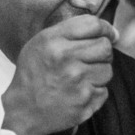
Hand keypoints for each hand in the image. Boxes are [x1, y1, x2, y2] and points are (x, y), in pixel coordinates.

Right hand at [1, 15, 118, 134]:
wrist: (24, 110)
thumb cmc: (33, 75)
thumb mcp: (40, 44)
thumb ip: (68, 32)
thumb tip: (106, 30)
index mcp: (53, 41)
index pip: (93, 24)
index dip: (106, 29)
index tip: (110, 34)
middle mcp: (66, 58)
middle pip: (105, 47)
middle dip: (103, 52)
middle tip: (93, 59)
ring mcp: (77, 81)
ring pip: (108, 70)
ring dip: (99, 74)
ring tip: (82, 78)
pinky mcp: (85, 101)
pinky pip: (104, 91)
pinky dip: (95, 93)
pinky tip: (79, 93)